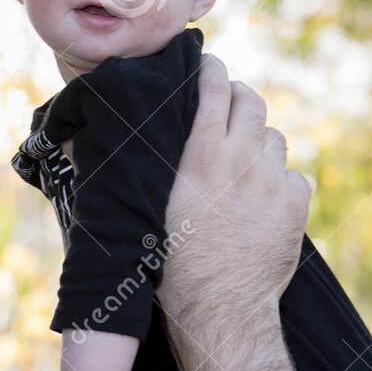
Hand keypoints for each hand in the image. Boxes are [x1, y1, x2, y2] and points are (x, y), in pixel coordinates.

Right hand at [158, 54, 310, 351]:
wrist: (219, 306)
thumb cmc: (171, 263)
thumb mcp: (146, 209)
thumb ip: (137, 169)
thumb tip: (76, 144)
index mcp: (201, 154)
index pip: (213, 88)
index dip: (211, 70)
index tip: (209, 64)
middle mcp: (240, 159)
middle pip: (252, 103)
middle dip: (241, 97)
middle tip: (232, 102)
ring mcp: (272, 181)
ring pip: (274, 138)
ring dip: (260, 143)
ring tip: (246, 159)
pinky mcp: (295, 205)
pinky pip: (293, 175)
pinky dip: (280, 181)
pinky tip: (265, 196)